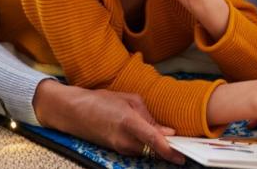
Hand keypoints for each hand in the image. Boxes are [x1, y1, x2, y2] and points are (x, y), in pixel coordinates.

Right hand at [33, 79, 184, 163]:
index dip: (169, 149)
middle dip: (168, 147)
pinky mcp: (117, 151)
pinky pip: (138, 150)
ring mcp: (119, 148)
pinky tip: (150, 135)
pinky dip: (147, 145)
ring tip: (167, 136)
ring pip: (146, 150)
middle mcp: (124, 139)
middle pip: (153, 149)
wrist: (74, 112)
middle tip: (183, 142)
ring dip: (157, 145)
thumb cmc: (100, 101)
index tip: (181, 156)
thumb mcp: (129, 99)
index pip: (153, 140)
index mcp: (128, 122)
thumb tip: (166, 131)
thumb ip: (149, 116)